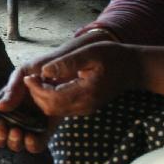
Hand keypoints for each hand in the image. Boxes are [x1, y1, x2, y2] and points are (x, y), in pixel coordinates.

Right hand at [0, 65, 57, 153]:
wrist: (64, 75)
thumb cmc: (39, 72)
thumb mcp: (23, 74)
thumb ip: (11, 90)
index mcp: (2, 104)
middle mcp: (12, 119)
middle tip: (3, 128)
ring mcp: (27, 128)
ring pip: (13, 145)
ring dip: (12, 141)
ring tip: (18, 132)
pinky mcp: (44, 133)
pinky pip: (34, 146)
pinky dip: (31, 145)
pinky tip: (31, 136)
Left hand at [24, 41, 141, 116]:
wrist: (133, 68)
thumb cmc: (112, 56)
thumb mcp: (90, 52)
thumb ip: (67, 63)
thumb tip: (44, 71)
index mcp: (86, 93)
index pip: (52, 99)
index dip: (36, 89)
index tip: (30, 76)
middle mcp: (84, 105)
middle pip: (50, 108)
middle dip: (36, 94)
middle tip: (32, 78)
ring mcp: (85, 109)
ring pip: (54, 110)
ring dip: (42, 97)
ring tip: (39, 80)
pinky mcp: (84, 107)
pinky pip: (62, 108)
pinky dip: (50, 98)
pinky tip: (50, 84)